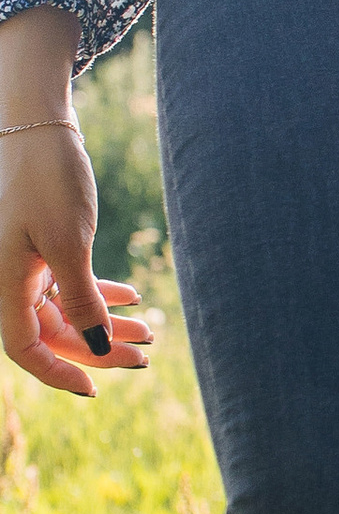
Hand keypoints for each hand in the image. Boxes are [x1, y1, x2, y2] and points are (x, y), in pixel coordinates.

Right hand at [2, 107, 151, 399]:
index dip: (57, 372)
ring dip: (106, 321)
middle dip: (98, 347)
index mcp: (4, 281)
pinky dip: (101, 292)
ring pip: (67, 308)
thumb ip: (82, 298)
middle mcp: (10, 277)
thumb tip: (94, 347)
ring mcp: (26, 262)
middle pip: (53, 331)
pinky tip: (133, 296)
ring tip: (149, 331)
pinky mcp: (43, 245)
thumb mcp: (69, 242)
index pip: (24, 347)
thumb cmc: (47, 178)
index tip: (95, 388)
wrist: (39, 124)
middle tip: (145, 357)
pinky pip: (70, 283)